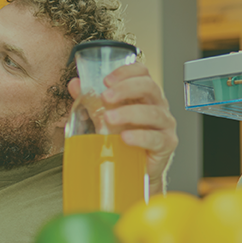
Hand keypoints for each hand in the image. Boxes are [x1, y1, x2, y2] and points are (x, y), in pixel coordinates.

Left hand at [70, 64, 178, 192]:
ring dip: (129, 113)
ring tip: (109, 118)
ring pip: (152, 113)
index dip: (126, 71)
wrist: (135, 171)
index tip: (106, 80)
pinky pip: (156, 138)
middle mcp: (158, 105)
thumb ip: (92, 100)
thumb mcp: (105, 117)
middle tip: (105, 97)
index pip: (142, 73)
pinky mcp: (166, 144)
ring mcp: (164, 124)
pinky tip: (125, 138)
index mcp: (144, 94)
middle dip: (125, 89)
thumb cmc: (123, 139)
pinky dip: (140, 136)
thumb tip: (75, 84)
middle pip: (149, 87)